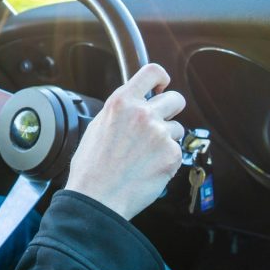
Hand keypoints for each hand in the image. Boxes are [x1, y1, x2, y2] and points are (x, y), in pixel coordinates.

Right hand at [65, 63, 184, 220]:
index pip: (152, 72)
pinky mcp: (172, 154)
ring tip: (145, 156)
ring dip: (167, 139)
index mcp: (121, 102)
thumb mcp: (97, 126)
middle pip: (176, 99)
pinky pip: (177, 151)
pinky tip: (148, 168)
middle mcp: (143, 113)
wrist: (98, 196)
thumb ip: (120, 112)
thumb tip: (134, 106)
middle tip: (159, 125)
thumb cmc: (92, 166)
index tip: (161, 86)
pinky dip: (166, 159)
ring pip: (177, 128)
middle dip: (171, 110)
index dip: (161, 78)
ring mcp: (160, 133)